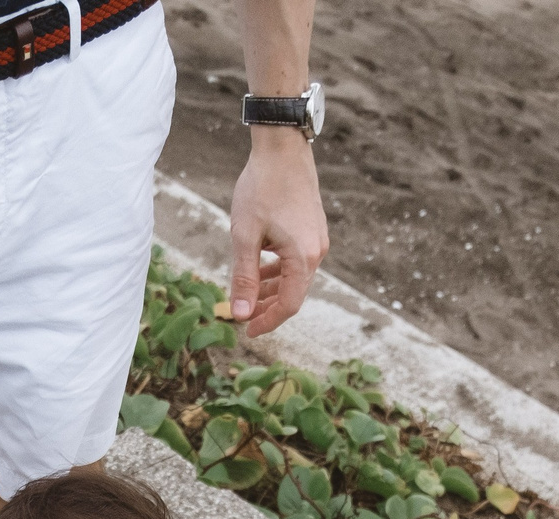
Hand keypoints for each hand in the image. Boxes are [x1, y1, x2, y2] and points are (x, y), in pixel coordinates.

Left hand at [228, 130, 327, 336]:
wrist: (282, 147)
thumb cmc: (261, 188)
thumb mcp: (244, 236)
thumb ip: (244, 277)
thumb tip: (240, 314)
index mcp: (303, 256)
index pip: (289, 304)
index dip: (267, 322)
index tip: (246, 332)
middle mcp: (317, 251)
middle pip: (293, 293)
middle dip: (267, 308)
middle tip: (242, 316)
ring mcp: (317, 239)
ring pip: (294, 277)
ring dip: (271, 289)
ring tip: (247, 296)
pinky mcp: (313, 229)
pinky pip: (297, 261)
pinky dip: (278, 271)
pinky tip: (260, 268)